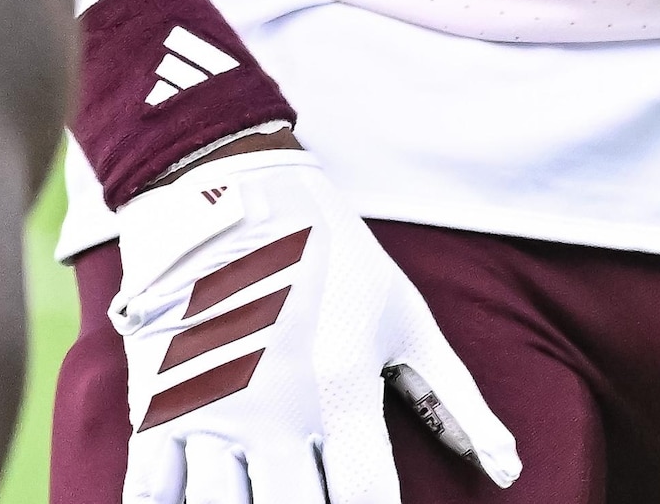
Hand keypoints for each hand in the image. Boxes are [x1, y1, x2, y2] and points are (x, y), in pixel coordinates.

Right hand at [106, 141, 518, 502]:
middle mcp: (275, 414)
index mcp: (341, 391)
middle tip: (313, 501)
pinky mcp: (156, 406)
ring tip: (261, 500)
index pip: (367, 501)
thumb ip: (455, 400)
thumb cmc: (328, 254)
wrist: (223, 186)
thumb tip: (507, 470)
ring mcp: (209, 413)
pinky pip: (153, 492)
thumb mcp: (404, 318)